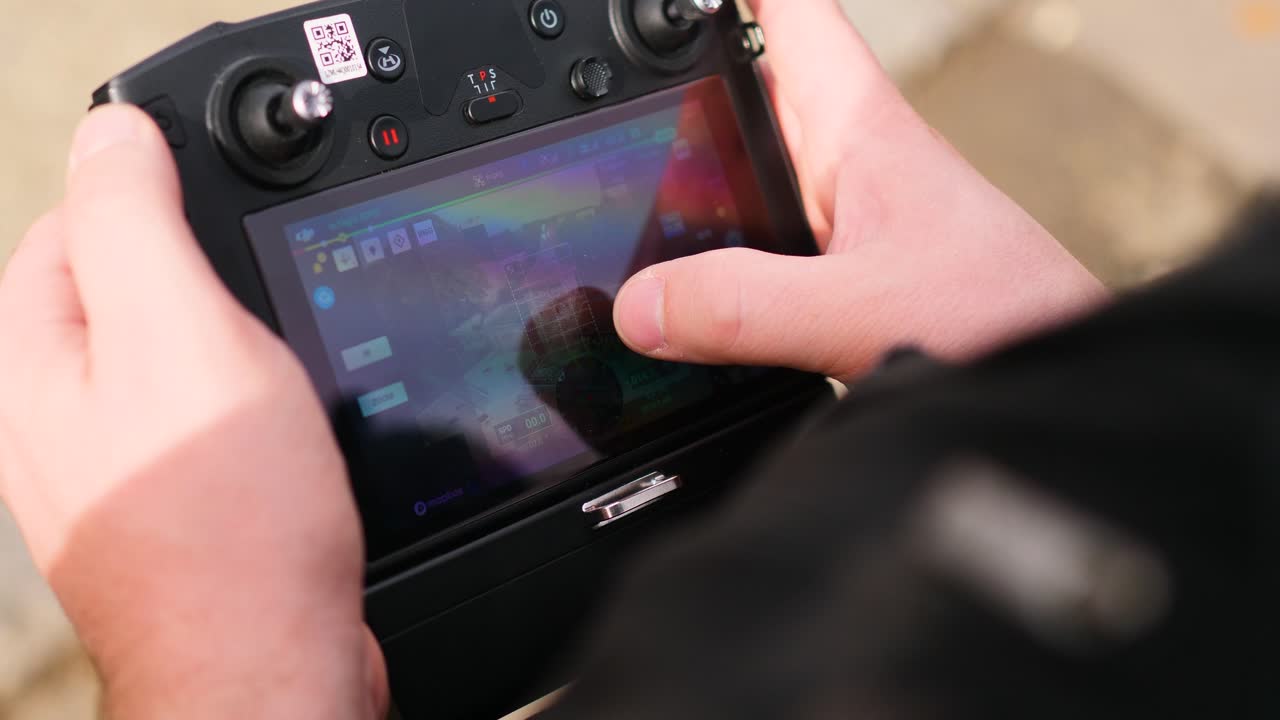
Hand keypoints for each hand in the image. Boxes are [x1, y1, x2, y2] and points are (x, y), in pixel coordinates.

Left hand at [0, 107, 386, 719]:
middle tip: (264, 305)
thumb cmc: (227, 519)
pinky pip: (203, 414)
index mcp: (32, 361)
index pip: (69, 223)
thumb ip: (135, 219)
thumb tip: (114, 133)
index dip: (155, 197)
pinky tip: (282, 427)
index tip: (227, 219)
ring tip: (280, 370)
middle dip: (199, 275)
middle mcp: (55, 415)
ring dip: (232, 342)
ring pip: (173, 355)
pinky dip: (245, 401)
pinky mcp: (169, 501)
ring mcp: (111, 465)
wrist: (268, 662)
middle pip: (124, 289)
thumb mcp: (182, 331)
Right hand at [614, 0, 1107, 380]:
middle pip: (741, 78)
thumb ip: (749, 307)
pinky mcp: (832, 264)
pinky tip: (672, 278)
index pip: (783, 8)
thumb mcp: (863, 309)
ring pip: (741, 158)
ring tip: (612, 181)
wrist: (1055, 377)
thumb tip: (643, 304)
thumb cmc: (1007, 317)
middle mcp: (839, 152)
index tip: (654, 3)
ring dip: (685, 161)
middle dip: (672, 74)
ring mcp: (834, 208)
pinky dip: (703, 240)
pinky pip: (747, 232)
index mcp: (852, 122)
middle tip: (599, 91)